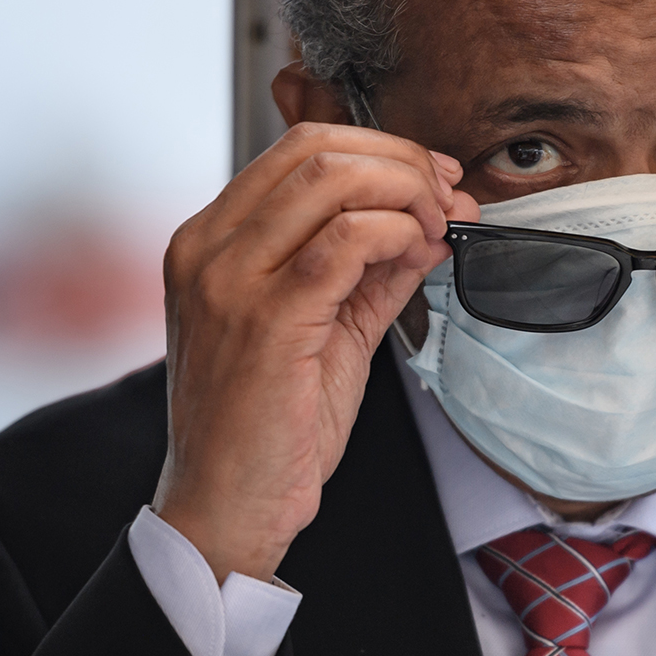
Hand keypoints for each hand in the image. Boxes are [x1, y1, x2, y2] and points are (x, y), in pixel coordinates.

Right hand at [154, 123, 479, 581]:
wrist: (227, 508)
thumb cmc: (270, 426)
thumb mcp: (328, 326)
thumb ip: (373, 268)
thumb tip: (433, 219)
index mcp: (210, 240)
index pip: (298, 147)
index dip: (381, 149)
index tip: (435, 179)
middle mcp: (206, 247)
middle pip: (316, 148)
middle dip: (403, 161)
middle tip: (448, 197)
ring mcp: (227, 279)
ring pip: (332, 180)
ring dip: (408, 193)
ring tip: (439, 229)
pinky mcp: (263, 318)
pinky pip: (346, 240)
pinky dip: (399, 234)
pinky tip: (420, 254)